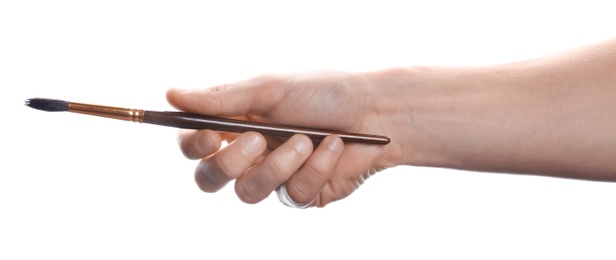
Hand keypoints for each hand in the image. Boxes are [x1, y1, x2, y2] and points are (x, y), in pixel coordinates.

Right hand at [166, 71, 400, 206]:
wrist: (375, 112)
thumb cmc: (323, 92)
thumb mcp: (270, 89)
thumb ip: (222, 98)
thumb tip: (171, 95)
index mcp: (236, 125)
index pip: (195, 145)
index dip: (193, 146)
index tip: (211, 134)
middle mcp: (249, 155)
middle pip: (210, 179)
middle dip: (229, 163)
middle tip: (256, 140)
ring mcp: (275, 178)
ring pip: (249, 192)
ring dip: (279, 164)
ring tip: (307, 139)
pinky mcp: (302, 195)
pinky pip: (295, 195)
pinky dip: (316, 169)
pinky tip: (334, 147)